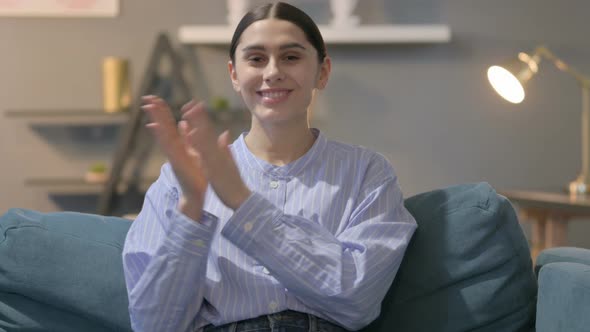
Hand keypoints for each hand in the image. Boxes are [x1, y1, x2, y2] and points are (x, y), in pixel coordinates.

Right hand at [141, 95, 206, 220]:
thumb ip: (187, 137)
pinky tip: (153, 125)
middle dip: (155, 111)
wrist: (196, 194)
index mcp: (179, 145)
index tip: (156, 98)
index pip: (169, 124)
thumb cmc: (196, 175)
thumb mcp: (193, 152)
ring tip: (147, 106)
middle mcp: (173, 148)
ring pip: (162, 133)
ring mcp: (173, 154)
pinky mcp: (176, 161)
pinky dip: (160, 135)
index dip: (163, 111)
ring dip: (155, 119)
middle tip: (146, 97)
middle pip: (162, 126)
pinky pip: (168, 146)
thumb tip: (183, 123)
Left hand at [180, 101, 250, 209]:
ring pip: (205, 140)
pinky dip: (198, 145)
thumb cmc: (232, 181)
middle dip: (199, 117)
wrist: (240, 198)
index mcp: (219, 151)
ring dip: (198, 126)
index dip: (202, 118)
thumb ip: (225, 147)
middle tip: (191, 102)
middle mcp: (218, 153)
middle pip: (207, 132)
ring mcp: (216, 161)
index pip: (210, 131)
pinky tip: (191, 135)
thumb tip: (224, 132)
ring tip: (189, 113)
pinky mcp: (213, 171)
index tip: (195, 104)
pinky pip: (204, 156)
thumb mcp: (228, 161)